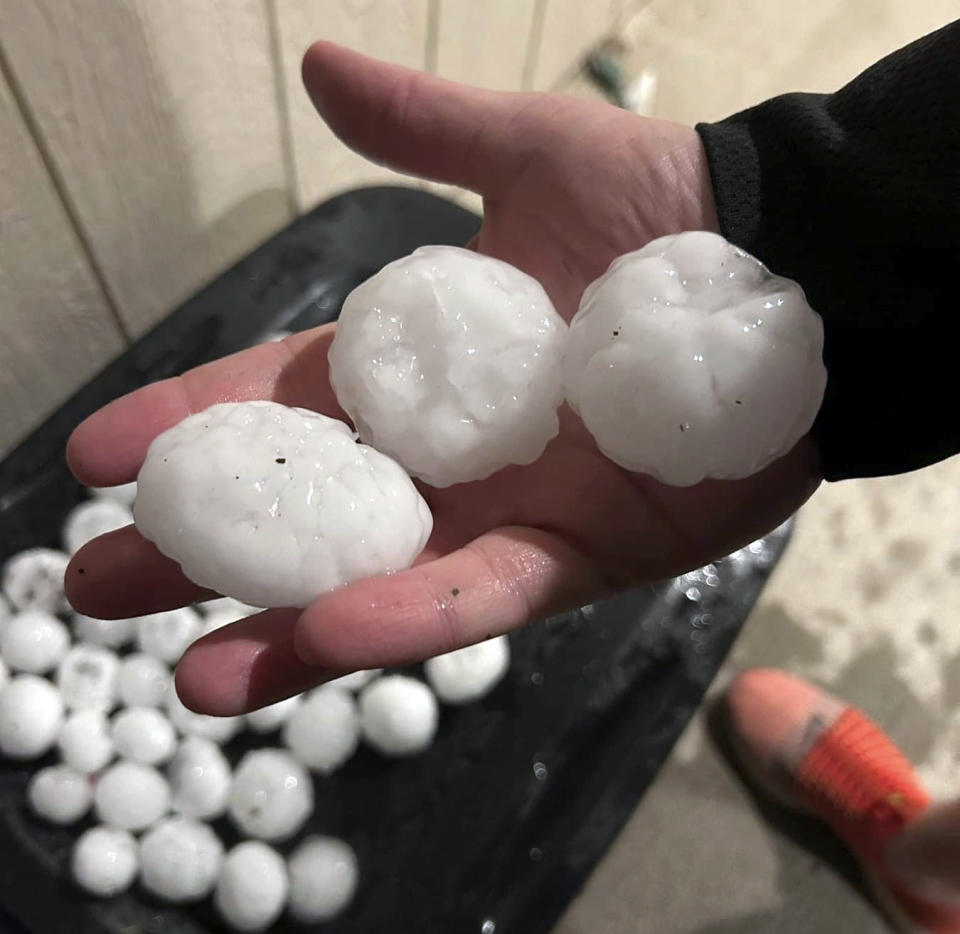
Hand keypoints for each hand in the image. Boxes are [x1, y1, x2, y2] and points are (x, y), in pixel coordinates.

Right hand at [65, 43, 821, 713]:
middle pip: (303, 507)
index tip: (100, 450)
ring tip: (194, 675)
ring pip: (375, 580)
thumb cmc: (666, 217)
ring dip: (285, 628)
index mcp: (414, 366)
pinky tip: (329, 635)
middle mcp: (440, 453)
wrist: (789, 283)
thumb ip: (426, 134)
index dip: (190, 421)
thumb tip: (319, 66)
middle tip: (98, 583)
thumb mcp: (533, 156)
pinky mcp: (575, 560)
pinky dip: (411, 617)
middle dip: (205, 546)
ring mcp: (503, 515)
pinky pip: (481, 598)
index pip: (277, 398)